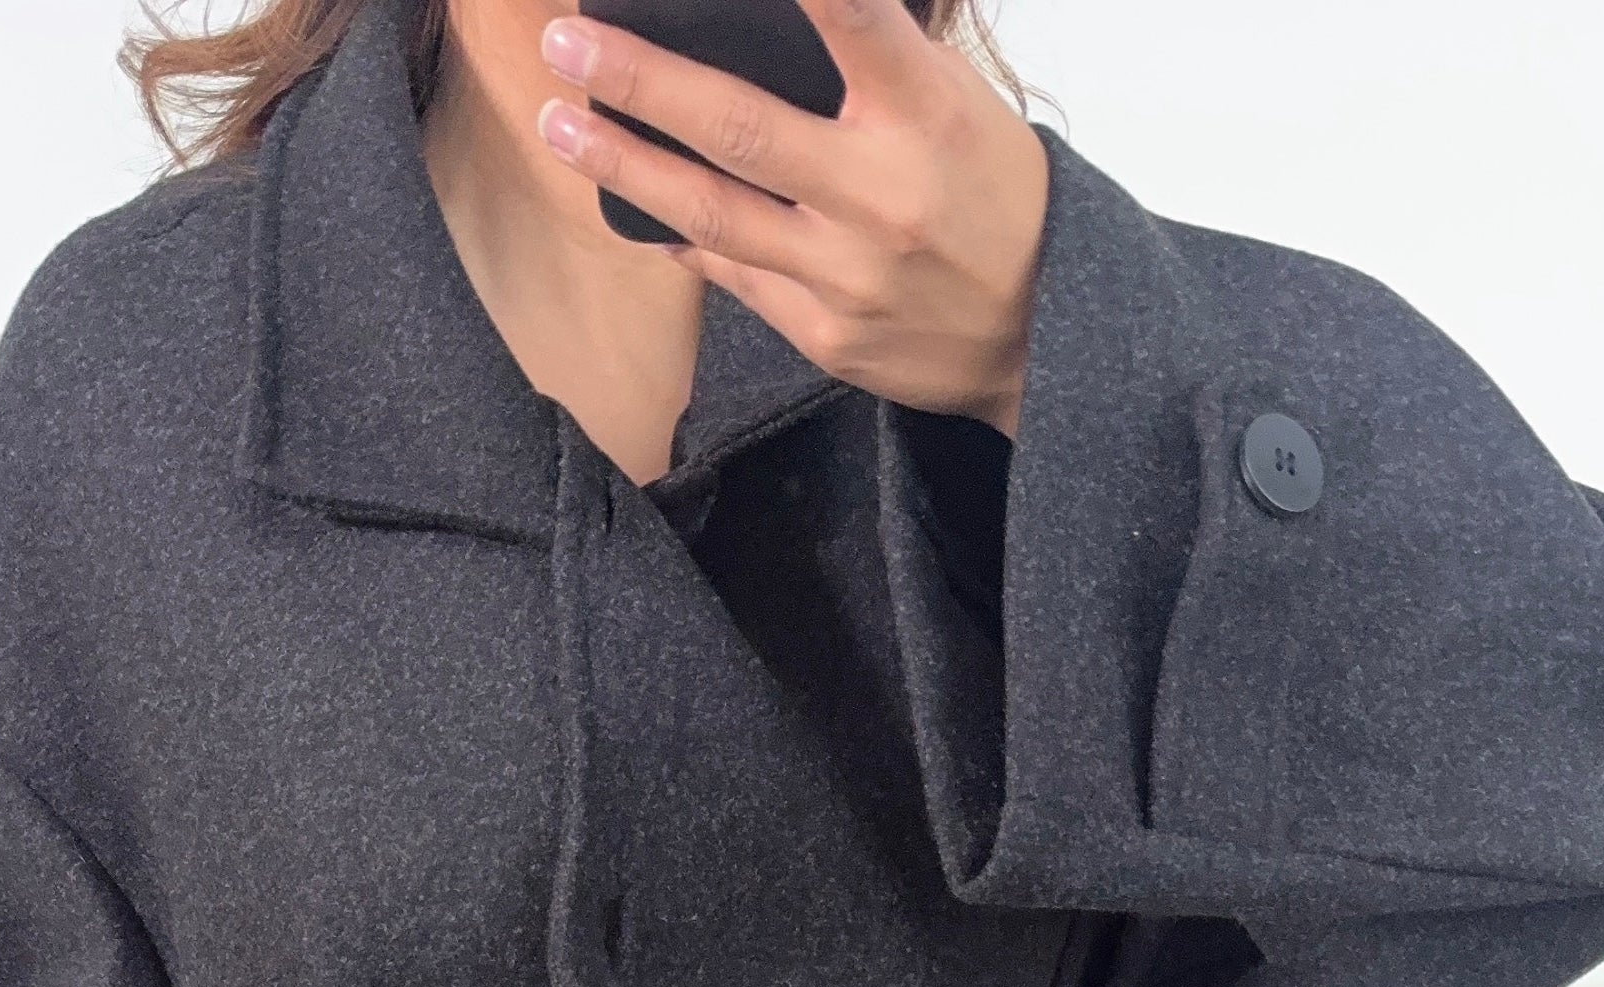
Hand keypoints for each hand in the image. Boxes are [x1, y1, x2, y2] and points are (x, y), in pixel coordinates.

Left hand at [535, 0, 1049, 435]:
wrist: (1043, 338)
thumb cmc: (991, 198)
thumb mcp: (955, 105)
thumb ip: (874, 61)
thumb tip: (769, 19)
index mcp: (928, 115)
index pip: (857, 22)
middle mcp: (882, 195)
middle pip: (738, 127)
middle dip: (639, 82)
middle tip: (567, 42)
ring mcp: (847, 274)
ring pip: (711, 213)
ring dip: (624, 166)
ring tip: (560, 126)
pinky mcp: (826, 335)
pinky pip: (733, 274)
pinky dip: (678, 234)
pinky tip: (630, 202)